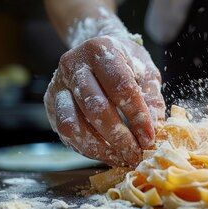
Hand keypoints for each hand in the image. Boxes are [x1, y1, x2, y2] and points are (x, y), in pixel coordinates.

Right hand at [44, 36, 164, 165]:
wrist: (98, 52)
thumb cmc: (127, 63)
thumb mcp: (146, 72)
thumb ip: (152, 98)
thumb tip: (156, 128)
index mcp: (101, 50)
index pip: (121, 87)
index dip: (137, 116)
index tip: (150, 138)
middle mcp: (74, 64)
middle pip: (96, 107)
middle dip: (119, 136)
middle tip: (137, 154)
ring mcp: (58, 84)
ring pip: (74, 123)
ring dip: (101, 147)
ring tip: (123, 158)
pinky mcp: (51, 102)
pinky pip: (65, 131)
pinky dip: (87, 147)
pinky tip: (107, 153)